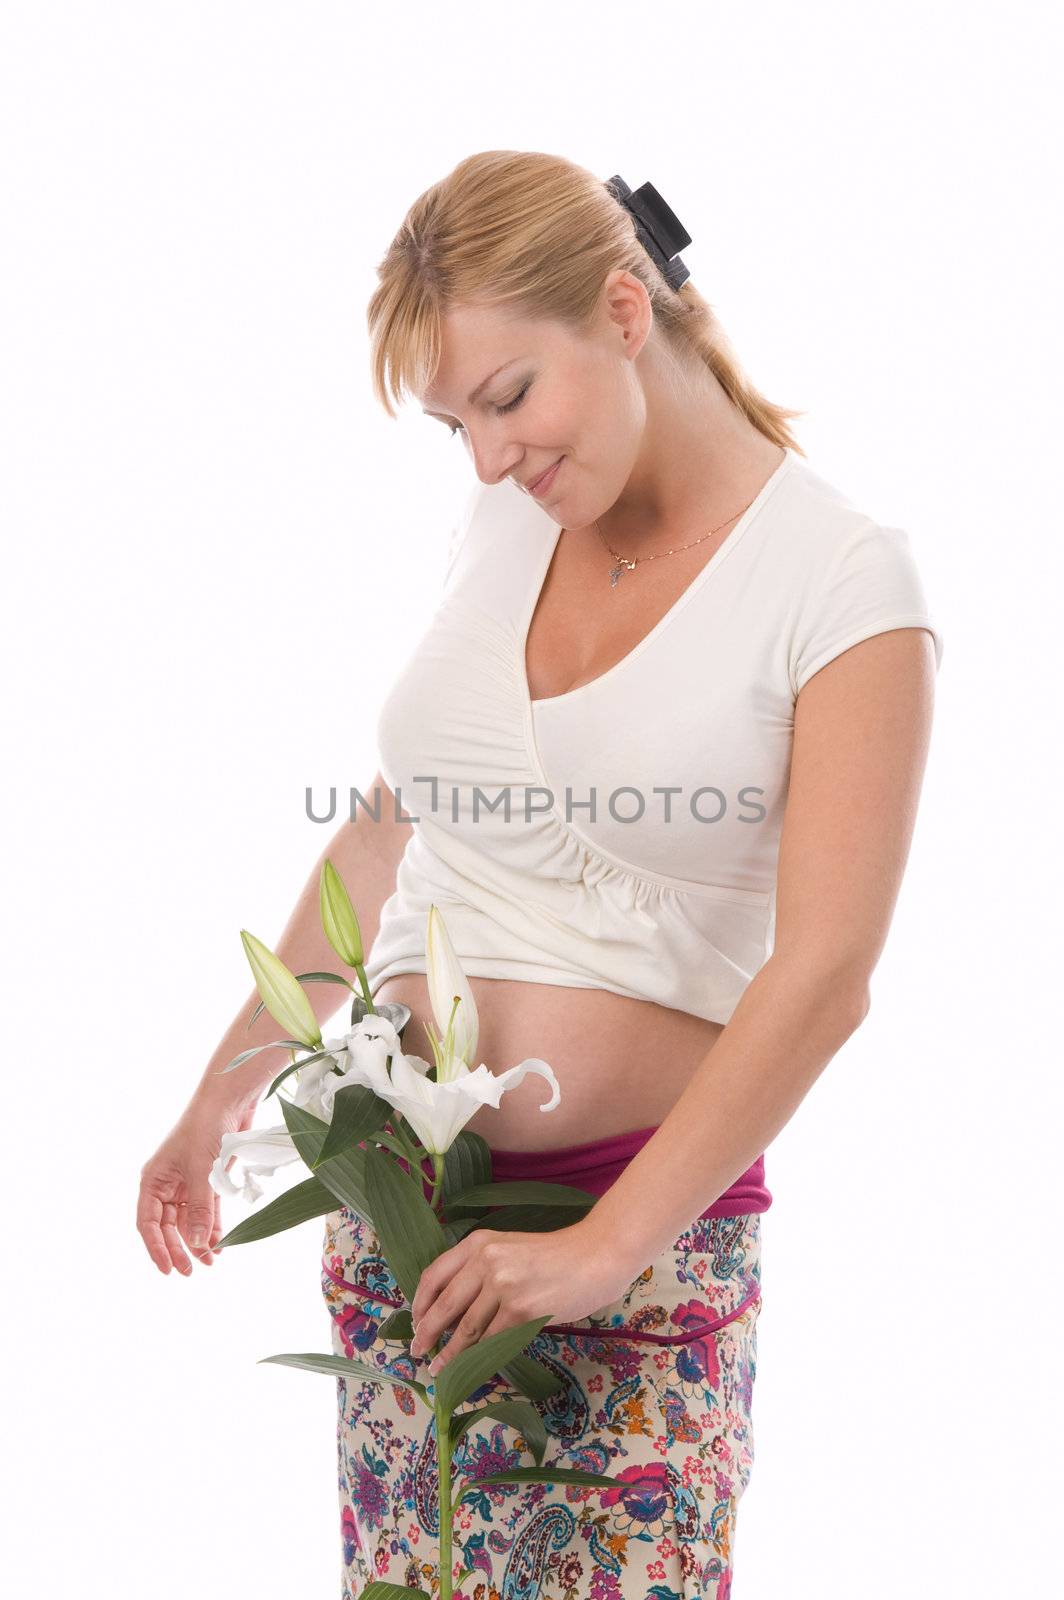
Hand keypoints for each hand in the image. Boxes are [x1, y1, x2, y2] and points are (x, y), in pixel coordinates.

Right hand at [137, 1094, 255, 1275]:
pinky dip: (212, 1226)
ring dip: (197, 1241)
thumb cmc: (206, 1129)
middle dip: (178, 1249)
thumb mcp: (200, 1171)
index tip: (167, 1269)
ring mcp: (188, 1183)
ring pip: (188, 1221)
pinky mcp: (208, 1180)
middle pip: (167, 1226)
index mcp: (153, 1180)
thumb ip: (199, 1209)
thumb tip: (194, 1244)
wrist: (229, 1101)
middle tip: (190, 1271)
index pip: (148, 1223)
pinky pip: (206, 1210)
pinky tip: (219, 1244)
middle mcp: (167, 1184)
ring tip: (210, 1262)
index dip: (156, 1248)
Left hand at [409, 1221, 630, 1378]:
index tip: (415, 1321)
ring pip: (465, 1329)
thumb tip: (450, 1307)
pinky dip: (479, 1358)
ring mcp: (504, 1286)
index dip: (420, 1303)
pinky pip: (492, 1340)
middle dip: (426, 1333)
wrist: (594, 1257)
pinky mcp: (521, 1311)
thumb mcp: (509, 1248)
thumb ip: (480, 1268)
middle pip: (444, 1305)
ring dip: (448, 1354)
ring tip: (437, 1369)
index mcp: (479, 1243)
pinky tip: (471, 1368)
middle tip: (416, 1351)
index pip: (434, 1275)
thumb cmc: (554, 1256)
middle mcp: (486, 1261)